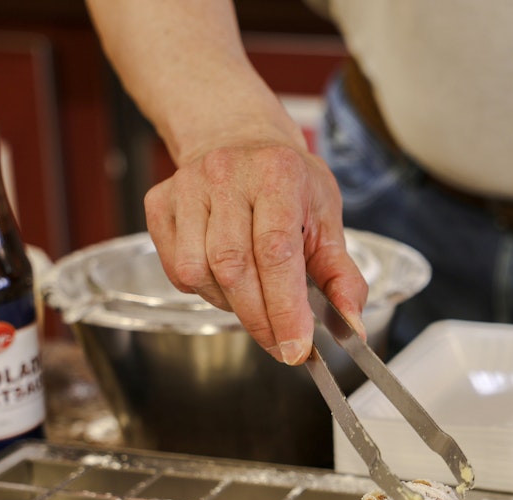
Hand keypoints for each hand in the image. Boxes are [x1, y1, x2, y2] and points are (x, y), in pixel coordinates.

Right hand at [143, 138, 367, 364]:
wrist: (238, 140)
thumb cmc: (288, 183)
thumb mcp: (326, 218)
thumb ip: (341, 276)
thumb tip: (353, 326)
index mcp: (278, 174)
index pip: (276, 252)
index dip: (285, 308)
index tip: (296, 348)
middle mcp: (226, 175)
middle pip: (234, 268)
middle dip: (260, 320)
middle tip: (281, 346)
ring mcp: (187, 188)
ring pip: (199, 273)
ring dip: (230, 304)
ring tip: (255, 299)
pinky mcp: (160, 205)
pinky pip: (177, 270)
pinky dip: (205, 290)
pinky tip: (227, 279)